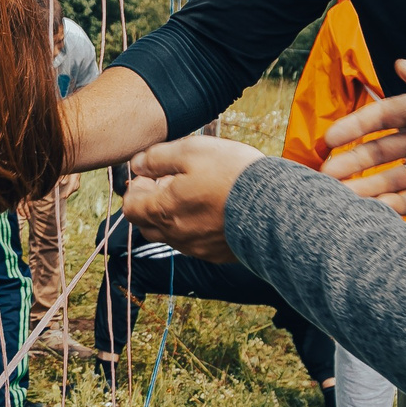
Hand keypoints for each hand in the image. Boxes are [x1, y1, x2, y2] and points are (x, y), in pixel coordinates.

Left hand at [120, 134, 267, 263]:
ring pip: (171, 235)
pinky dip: (195, 228)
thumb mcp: (190, 151)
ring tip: (195, 195)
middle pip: (147, 225)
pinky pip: (195, 243)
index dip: (136, 190)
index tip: (153, 175)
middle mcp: (175, 235)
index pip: (130, 208)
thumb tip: (137, 164)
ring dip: (173, 216)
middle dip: (152, 203)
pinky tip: (213, 210)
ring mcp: (197, 248)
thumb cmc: (231, 174)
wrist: (275, 206)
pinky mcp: (217, 255)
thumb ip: (157, 158)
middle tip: (172, 183)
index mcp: (162, 210)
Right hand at [321, 61, 405, 216]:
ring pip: (389, 178)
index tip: (331, 136)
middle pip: (378, 150)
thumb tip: (400, 64)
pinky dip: (391, 207)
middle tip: (324, 173)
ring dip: (364, 187)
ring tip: (337, 198)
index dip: (356, 125)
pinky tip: (369, 214)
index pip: (383, 116)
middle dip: (350, 160)